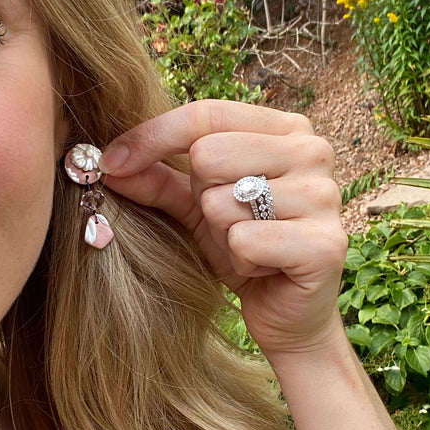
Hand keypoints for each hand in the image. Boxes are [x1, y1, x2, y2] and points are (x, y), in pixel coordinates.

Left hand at [100, 100, 347, 356]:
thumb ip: (157, 179)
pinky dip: (241, 262)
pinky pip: (245, 241)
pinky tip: (263, 269)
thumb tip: (104, 161)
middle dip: (202, 201)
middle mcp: (314, 151)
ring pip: (224, 202)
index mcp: (287, 129)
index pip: (207, 115)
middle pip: (210, 155)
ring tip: (248, 248)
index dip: (152, 136)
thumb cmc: (246, 250)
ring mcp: (324, 196)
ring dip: (222, 236)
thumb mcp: (196, 208)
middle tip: (227, 226)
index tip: (111, 161)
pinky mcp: (325, 244)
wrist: (289, 315)